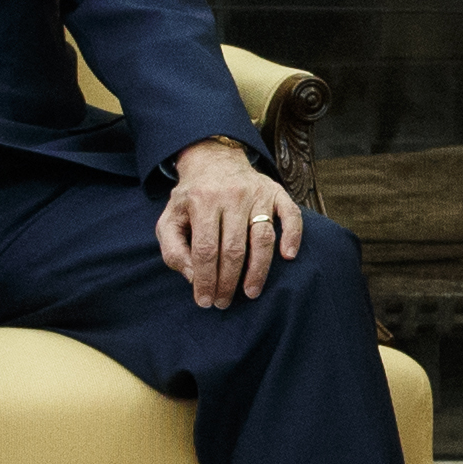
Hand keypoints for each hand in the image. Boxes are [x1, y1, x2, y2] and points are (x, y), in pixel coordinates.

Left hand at [157, 138, 299, 308]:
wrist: (213, 160)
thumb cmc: (191, 198)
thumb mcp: (170, 219)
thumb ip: (173, 249)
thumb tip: (192, 276)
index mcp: (201, 201)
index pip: (205, 249)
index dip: (205, 279)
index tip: (205, 301)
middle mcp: (231, 195)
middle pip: (233, 248)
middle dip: (228, 281)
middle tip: (225, 302)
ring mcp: (257, 193)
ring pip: (262, 238)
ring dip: (258, 270)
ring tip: (250, 292)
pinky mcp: (276, 192)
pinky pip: (291, 215)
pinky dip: (292, 236)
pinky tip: (287, 257)